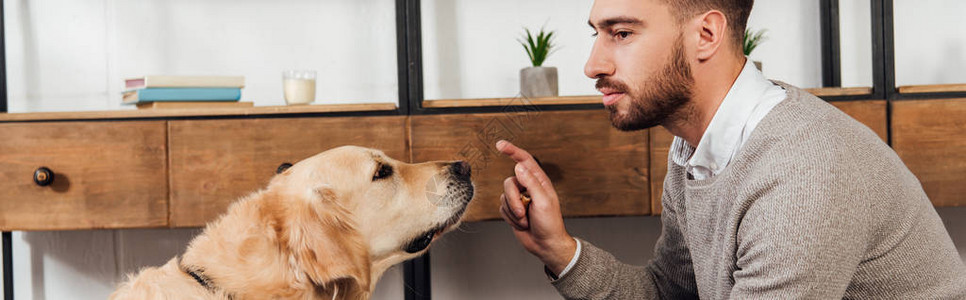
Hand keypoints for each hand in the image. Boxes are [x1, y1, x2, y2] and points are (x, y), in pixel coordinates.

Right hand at [496, 140, 576, 274]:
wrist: (545, 244)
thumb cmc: (550, 224)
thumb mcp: (543, 202)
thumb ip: (530, 183)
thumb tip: (518, 167)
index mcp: (539, 181)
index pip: (524, 160)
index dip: (512, 151)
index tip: (500, 145)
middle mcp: (527, 187)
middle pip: (509, 183)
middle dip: (514, 200)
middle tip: (525, 213)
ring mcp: (519, 198)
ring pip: (504, 197)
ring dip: (514, 212)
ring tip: (526, 220)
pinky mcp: (512, 209)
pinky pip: (501, 208)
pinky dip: (510, 218)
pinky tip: (522, 223)